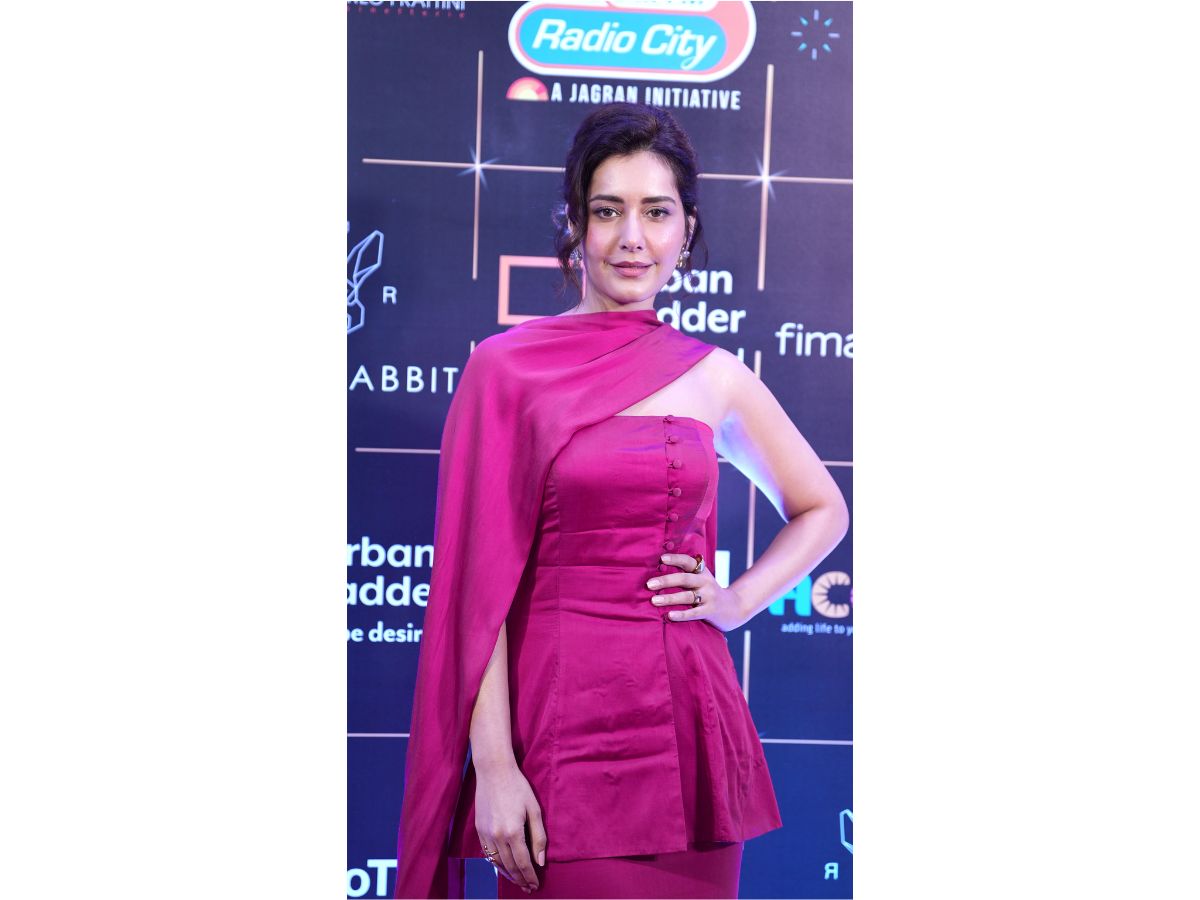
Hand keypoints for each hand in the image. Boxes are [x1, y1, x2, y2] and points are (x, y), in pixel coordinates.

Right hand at [474, 760, 545, 892]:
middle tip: (528, 888)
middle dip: (520, 879)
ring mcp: (486, 834)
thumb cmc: (518, 787)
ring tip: (518, 881)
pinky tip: (504, 867)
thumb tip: (540, 861)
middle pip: (510, 866)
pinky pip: (488, 854)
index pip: (523, 863)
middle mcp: (497, 836)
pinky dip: (496, 864)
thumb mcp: (534, 810)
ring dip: (508, 875)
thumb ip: (539, 837)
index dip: (530, 876)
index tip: (535, 885)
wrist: (494, 771)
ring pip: (497, 863)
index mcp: (513, 832)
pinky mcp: (479, 830)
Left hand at [647, 553, 747, 632]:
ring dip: (669, 598)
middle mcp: (706, 582)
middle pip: (684, 579)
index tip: (661, 558)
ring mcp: (709, 597)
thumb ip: (686, 574)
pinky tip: (669, 615)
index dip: (675, 559)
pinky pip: (693, 613)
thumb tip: (658, 568)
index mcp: (702, 572)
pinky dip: (681, 614)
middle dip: (666, 581)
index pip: (688, 562)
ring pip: (687, 596)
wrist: (734, 608)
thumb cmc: (708, 592)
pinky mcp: (710, 611)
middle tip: (649, 584)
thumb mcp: (701, 579)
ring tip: (654, 600)